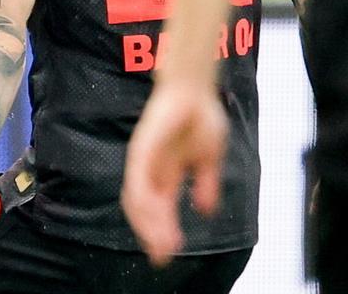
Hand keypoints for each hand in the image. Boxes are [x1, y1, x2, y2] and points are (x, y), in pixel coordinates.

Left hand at [122, 82, 228, 264]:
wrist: (194, 89)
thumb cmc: (201, 117)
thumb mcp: (209, 156)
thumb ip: (206, 183)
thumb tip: (206, 211)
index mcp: (167, 174)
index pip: (160, 209)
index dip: (163, 232)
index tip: (168, 254)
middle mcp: (152, 170)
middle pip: (146, 210)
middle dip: (153, 234)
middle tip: (161, 258)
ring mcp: (145, 160)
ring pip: (138, 200)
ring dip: (148, 223)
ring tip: (160, 244)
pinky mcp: (142, 149)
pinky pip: (138, 180)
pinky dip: (143, 201)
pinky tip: (153, 216)